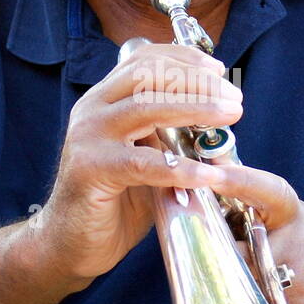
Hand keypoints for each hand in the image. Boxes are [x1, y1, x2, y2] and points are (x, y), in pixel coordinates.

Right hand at [32, 42, 244, 281]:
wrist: (69, 244)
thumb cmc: (114, 202)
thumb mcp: (146, 157)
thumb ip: (170, 136)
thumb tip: (220, 122)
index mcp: (104, 100)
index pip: (144, 61)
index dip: (184, 59)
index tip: (219, 71)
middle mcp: (92, 110)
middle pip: (147, 75)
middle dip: (197, 81)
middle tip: (234, 98)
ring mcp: (88, 137)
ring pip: (145, 107)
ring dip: (195, 108)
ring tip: (231, 115)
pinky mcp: (90, 170)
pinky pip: (142, 163)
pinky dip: (179, 168)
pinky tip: (207, 176)